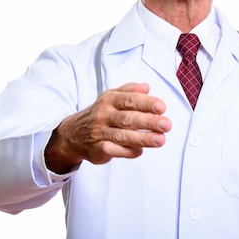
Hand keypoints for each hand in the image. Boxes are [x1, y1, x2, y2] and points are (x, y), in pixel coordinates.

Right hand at [45, 82, 170, 173]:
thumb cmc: (100, 113)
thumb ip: (130, 91)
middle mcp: (103, 115)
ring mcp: (100, 133)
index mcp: (109, 100)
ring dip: (143, 138)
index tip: (161, 107)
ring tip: (160, 139)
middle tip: (166, 124)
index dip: (146, 103)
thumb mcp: (112, 96)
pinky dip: (128, 151)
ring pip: (123, 136)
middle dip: (149, 122)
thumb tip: (146, 87)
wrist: (72, 133)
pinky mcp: (98, 149)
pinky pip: (115, 151)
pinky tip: (140, 150)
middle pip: (128, 118)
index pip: (129, 100)